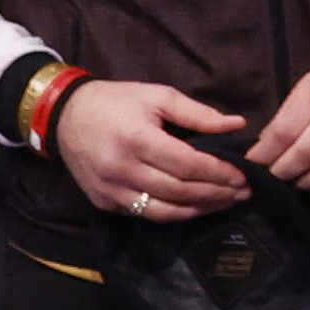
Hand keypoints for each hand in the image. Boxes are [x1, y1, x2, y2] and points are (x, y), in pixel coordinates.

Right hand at [57, 79, 254, 218]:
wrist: (64, 116)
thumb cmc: (116, 102)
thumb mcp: (158, 95)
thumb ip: (198, 113)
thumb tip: (237, 125)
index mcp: (137, 140)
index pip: (188, 165)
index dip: (220, 173)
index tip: (245, 175)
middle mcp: (122, 170)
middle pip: (180, 191)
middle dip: (217, 194)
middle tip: (245, 192)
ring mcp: (111, 190)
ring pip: (164, 211)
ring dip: (200, 209)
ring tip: (226, 202)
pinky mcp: (104, 202)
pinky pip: (145, 214)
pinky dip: (174, 214)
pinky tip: (195, 206)